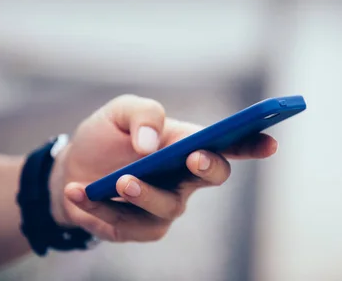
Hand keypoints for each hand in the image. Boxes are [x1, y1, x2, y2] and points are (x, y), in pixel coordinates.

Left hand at [49, 94, 277, 241]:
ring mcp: (167, 205)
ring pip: (169, 206)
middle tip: (193, 155)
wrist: (71, 168)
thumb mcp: (119, 111)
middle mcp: (185, 177)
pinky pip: (129, 225)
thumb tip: (151, 145)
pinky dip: (100, 209)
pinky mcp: (141, 228)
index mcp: (188, 144)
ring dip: (144, 193)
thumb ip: (142, 114)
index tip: (270, 142)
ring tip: (116, 181)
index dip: (253, 144)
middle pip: (213, 176)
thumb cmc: (105, 137)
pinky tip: (78, 193)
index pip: (230, 144)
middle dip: (209, 167)